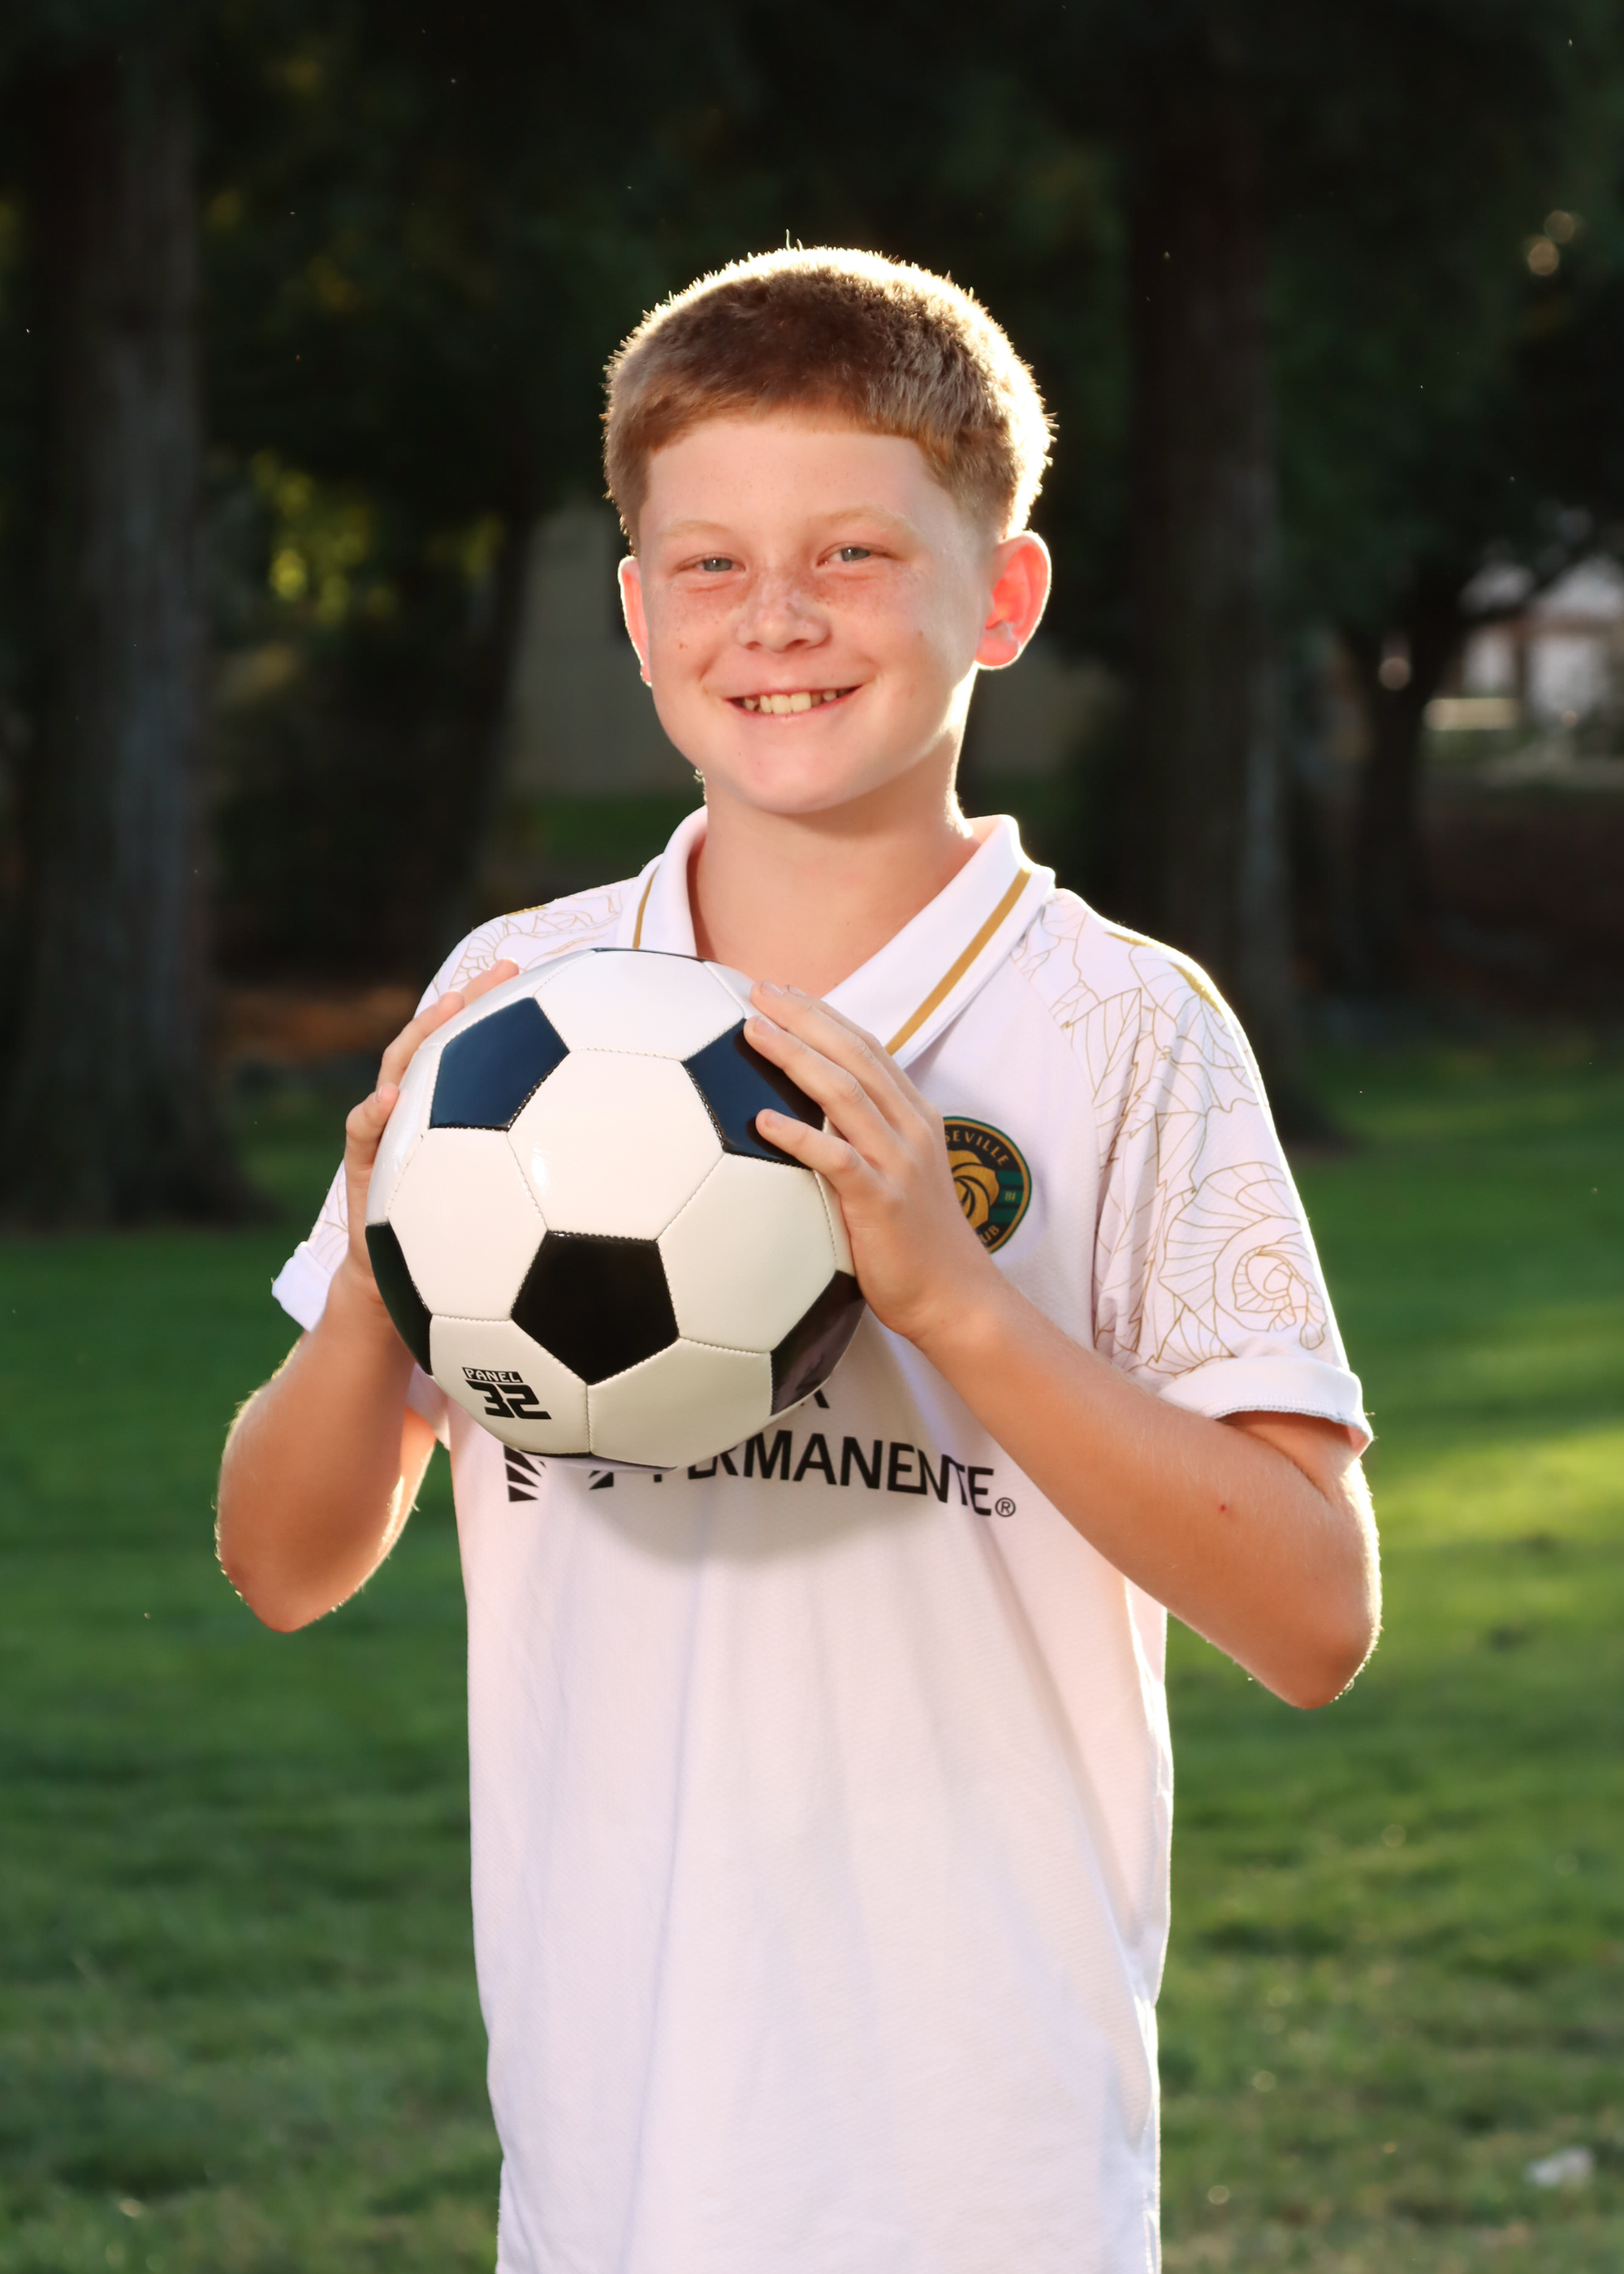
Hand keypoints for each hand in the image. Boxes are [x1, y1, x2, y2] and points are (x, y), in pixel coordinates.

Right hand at [338, 960, 520, 1305]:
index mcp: (458, 1114)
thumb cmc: (469, 1248)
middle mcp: (423, 1112)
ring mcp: (388, 1131)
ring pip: (399, 1070)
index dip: (509, 1010)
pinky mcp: (362, 1165)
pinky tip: (391, 1102)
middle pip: (443, 1041)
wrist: (409, 1294)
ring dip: (421, 1035)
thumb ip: (549, 1176)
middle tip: (504, 971)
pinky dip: (373, 1114)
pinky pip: (362, 1133)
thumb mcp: (517, 1210)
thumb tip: (629, 1162)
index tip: (552, 977)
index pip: (481, 1048)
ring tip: (448, 1008)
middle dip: (470, 1000)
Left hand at [745, 982, 1003, 1348]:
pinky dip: (799, 1136)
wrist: (957, 1298)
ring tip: (754, 1032)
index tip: (785, 992)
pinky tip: (762, 1120)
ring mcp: (898, 1163)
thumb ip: (862, 1143)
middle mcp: (910, 1129)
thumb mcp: (898, 1177)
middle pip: (854, 1055)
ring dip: (796, 1057)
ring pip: (844, 1094)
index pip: (868, 1048)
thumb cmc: (917, 1244)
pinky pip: (836, 1160)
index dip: (825, 1014)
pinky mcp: (883, 1202)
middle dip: (805, 1017)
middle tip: (759, 990)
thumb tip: (807, 1123)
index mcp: (914, 1117)